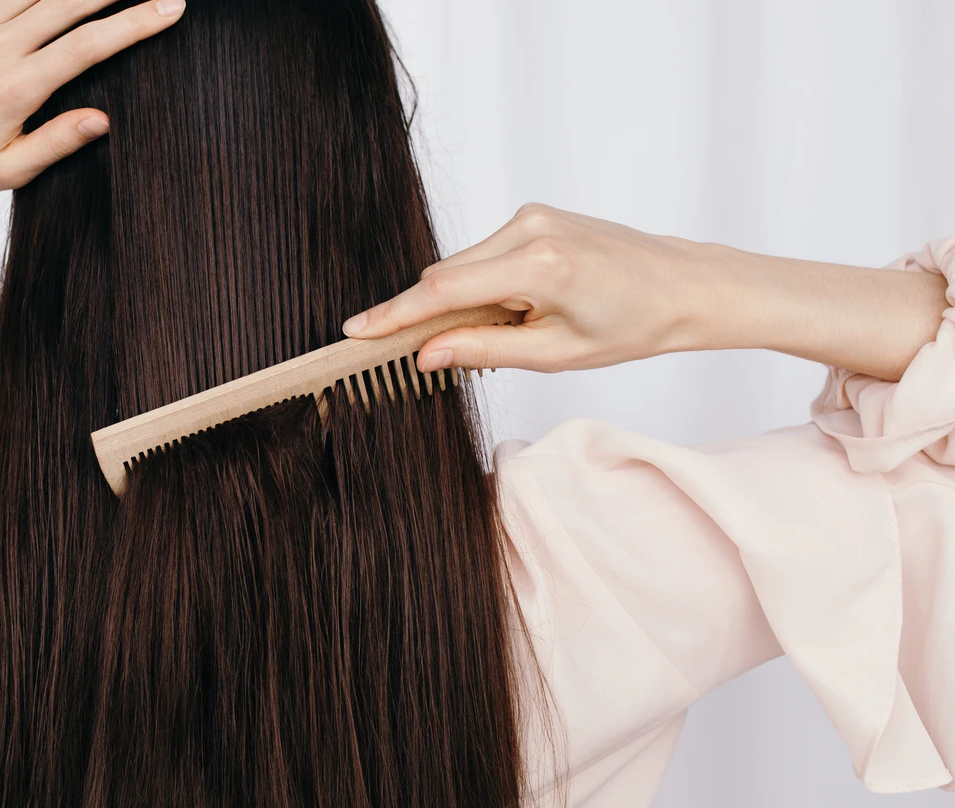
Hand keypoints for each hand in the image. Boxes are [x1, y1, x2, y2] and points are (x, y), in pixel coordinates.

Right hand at [341, 204, 947, 381]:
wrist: (687, 286)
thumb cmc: (634, 325)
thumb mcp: (556, 354)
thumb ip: (483, 350)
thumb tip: (425, 354)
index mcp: (538, 265)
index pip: (442, 292)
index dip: (394, 317)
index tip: (354, 333)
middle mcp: (529, 228)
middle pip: (445, 277)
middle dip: (428, 317)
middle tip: (421, 358)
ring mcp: (532, 216)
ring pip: (462, 267)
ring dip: (461, 304)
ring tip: (514, 333)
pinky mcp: (536, 216)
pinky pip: (484, 257)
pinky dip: (481, 287)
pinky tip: (516, 311)